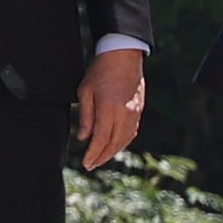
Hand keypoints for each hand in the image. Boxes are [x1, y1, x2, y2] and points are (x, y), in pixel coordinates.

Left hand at [74, 45, 146, 171]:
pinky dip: (121, 142)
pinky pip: (131, 132)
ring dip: (112, 151)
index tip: (86, 163)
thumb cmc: (100, 71)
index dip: (93, 153)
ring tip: (100, 158)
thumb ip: (85, 116)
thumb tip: (84, 138)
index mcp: (110, 108)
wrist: (123, 56)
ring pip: (124, 140)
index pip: (101, 139)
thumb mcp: (85, 91)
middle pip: (114, 143)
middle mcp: (125, 113)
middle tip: (91, 165)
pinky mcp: (139, 111)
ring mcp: (134, 113)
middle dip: (102, 156)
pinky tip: (113, 145)